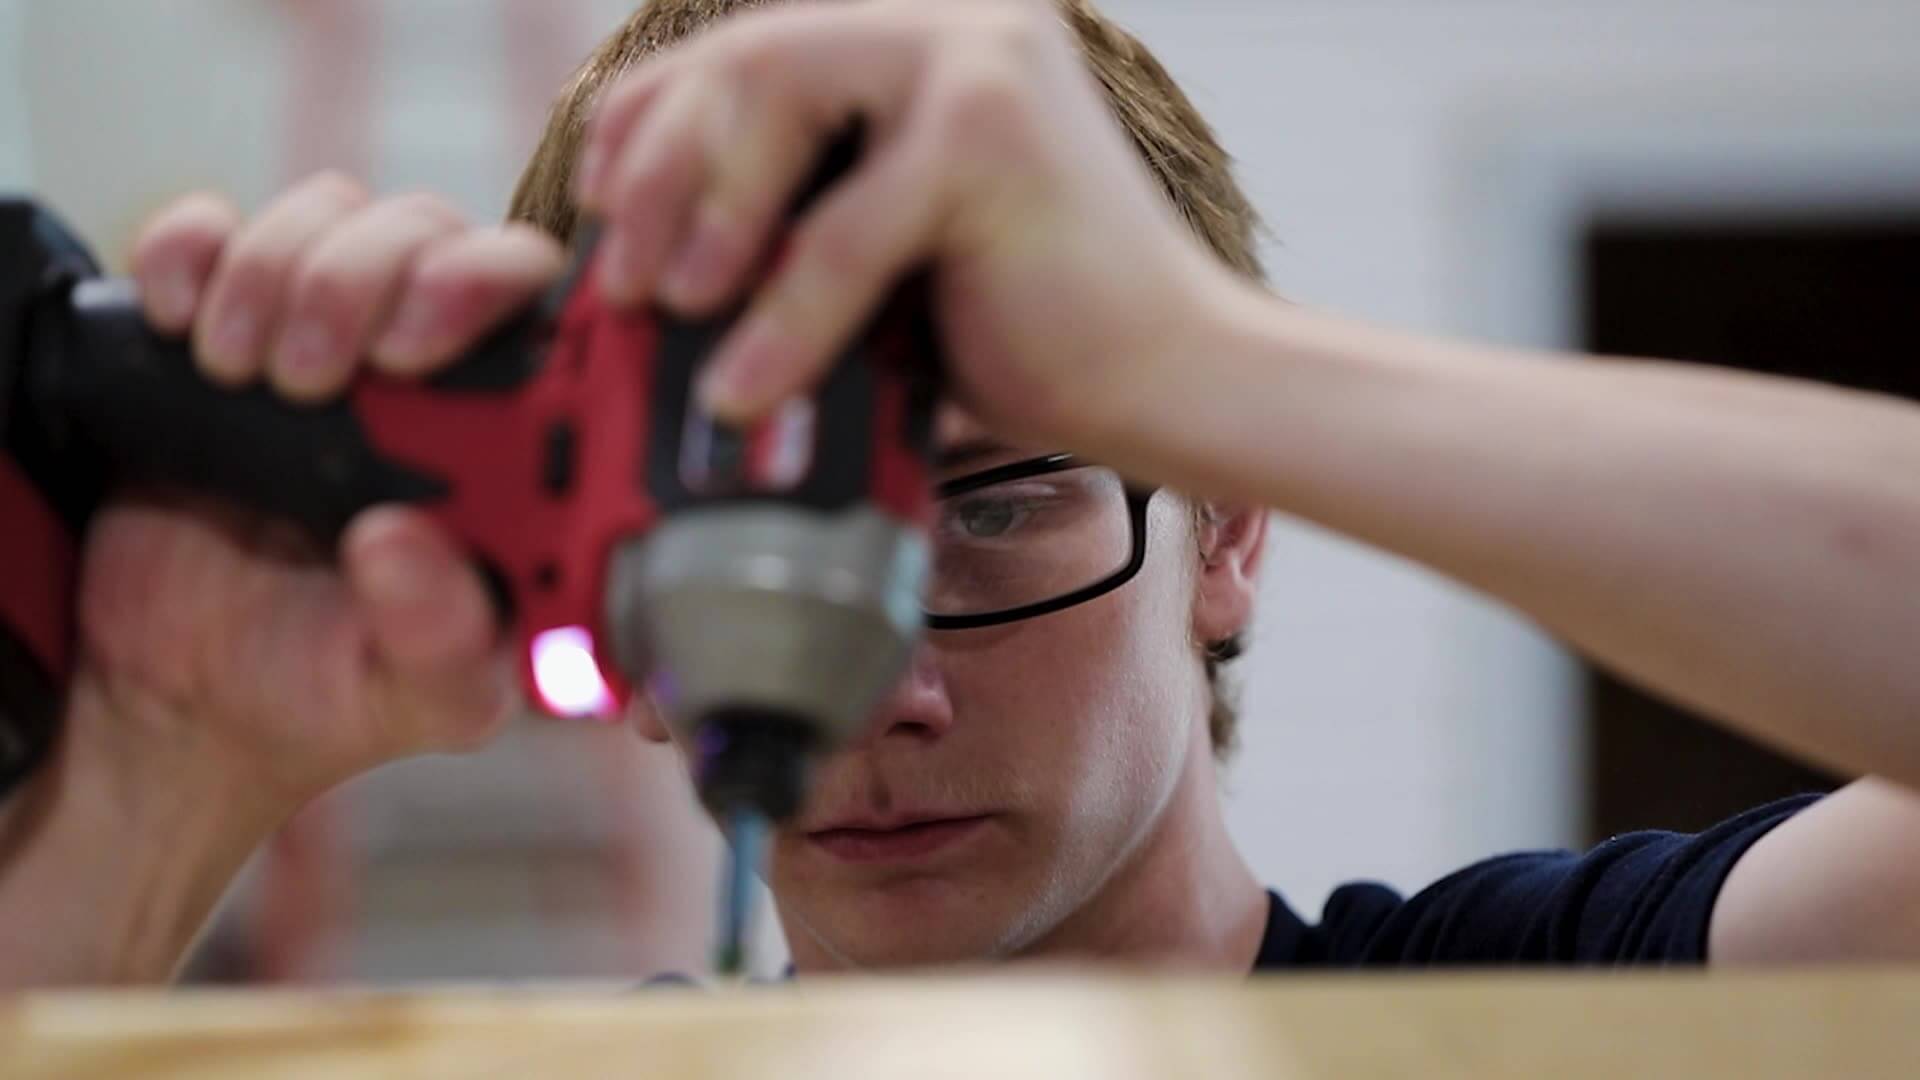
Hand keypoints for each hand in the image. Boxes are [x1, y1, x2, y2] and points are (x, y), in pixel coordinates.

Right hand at [91, 173, 564, 821]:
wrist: (188, 700)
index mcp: (510, 442)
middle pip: (436, 233)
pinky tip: (181, 321)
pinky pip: (215, 232)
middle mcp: (436, 374)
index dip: (491, 288)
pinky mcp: (226, 326)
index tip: (418, 347)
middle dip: (372, 277)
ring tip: (244, 374)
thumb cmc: (334, 686)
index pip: (544, 307)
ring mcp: (331, 339)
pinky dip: (191, 251)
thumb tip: (408, 543)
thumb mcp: (417, 693)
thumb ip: (443, 635)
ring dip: (281, 271)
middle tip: (318, 373)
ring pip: (337, 213)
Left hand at [576, 0, 1244, 459]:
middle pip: (748, 57)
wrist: (1174, 382)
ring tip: (669, 308)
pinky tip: (747, 385)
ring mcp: (982, 63)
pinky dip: (783, 316)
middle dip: (656, 171)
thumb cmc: (1035, 329)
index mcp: (928, 43)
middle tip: (620, 280)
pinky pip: (843, 227)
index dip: (650, 118)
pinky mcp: (994, 138)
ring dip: (702, 212)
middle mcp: (957, 24)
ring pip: (780, 101)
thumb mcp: (889, 255)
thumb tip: (653, 263)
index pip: (750, 46)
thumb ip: (799, 221)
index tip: (593, 207)